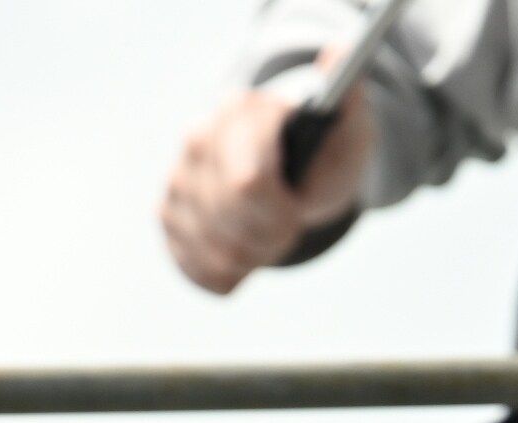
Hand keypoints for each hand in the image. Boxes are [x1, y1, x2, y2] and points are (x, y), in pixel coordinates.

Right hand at [159, 73, 372, 294]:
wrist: (292, 170)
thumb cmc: (325, 152)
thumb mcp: (348, 128)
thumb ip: (348, 98)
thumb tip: (341, 55)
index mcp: (241, 113)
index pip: (247, 184)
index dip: (278, 215)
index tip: (297, 214)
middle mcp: (199, 140)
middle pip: (228, 223)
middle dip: (268, 240)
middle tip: (288, 229)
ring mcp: (178, 178)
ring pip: (210, 249)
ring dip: (250, 258)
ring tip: (270, 240)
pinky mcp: (169, 214)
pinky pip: (194, 265)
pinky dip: (227, 274)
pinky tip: (245, 255)